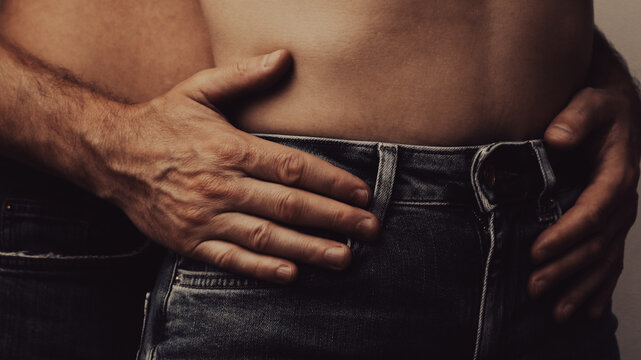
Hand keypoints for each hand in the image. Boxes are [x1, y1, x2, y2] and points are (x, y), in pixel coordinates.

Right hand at [97, 50, 379, 283]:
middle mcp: (220, 185)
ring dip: (308, 249)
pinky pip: (230, 259)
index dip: (332, 182)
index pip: (292, 168)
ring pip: (266, 236)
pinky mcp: (189, 241)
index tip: (362, 193)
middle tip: (369, 229)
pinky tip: (291, 274)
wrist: (111, 155)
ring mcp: (204, 217)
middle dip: (334, 219)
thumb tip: (284, 57)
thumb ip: (244, 76)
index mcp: (229, 149)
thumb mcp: (200, 90)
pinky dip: (261, 269)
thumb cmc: (162, 122)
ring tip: (344, 258)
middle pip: (288, 205)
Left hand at [528, 85, 640, 321]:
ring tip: (557, 313)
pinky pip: (610, 262)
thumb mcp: (591, 103)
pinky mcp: (611, 224)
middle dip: (566, 269)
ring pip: (603, 260)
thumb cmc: (600, 108)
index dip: (566, 234)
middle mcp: (622, 201)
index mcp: (617, 175)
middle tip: (534, 288)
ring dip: (581, 288)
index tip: (536, 251)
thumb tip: (558, 135)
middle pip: (596, 244)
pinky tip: (589, 311)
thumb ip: (577, 116)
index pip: (593, 211)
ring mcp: (619, 216)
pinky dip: (600, 288)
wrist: (617, 112)